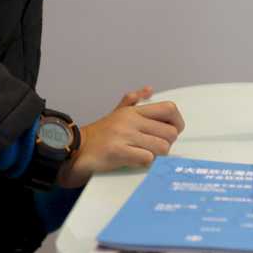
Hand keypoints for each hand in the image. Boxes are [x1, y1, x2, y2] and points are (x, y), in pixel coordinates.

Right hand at [57, 85, 185, 188]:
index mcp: (133, 111)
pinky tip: (136, 162)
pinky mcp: (117, 152)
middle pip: (169, 132)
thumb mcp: (116, 113)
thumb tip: (149, 89)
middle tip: (156, 148)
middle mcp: (130, 121)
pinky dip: (145, 163)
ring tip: (145, 156)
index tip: (173, 133)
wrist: (75, 149)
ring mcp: (124, 135)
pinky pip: (146, 158)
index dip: (177, 122)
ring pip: (161, 147)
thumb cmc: (99, 134)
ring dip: (157, 155)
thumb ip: (133, 100)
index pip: (169, 109)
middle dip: (167, 144)